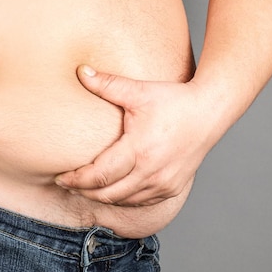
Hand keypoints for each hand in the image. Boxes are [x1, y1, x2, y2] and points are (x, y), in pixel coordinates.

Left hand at [55, 65, 221, 205]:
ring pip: (123, 201)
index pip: (99, 176)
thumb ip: (107, 83)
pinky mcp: (172, 188)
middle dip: (83, 191)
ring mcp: (164, 184)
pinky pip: (141, 201)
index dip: (76, 179)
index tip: (60, 177)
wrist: (210, 111)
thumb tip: (80, 70)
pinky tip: (111, 190)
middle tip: (66, 184)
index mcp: (139, 150)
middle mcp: (152, 172)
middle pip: (107, 193)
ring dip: (101, 197)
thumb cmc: (174, 100)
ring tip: (84, 188)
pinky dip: (123, 199)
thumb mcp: (138, 91)